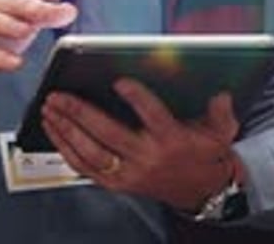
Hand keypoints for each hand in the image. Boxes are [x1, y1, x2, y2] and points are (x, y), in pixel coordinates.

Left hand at [42, 79, 240, 210]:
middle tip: (60, 95)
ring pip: (91, 152)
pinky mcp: (118, 183)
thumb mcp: (222, 132)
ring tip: (50, 109)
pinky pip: (86, 168)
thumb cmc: (206, 154)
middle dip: (80, 113)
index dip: (136, 98)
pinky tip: (55, 132)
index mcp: (172, 139)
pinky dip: (67, 150)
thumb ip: (221, 111)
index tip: (120, 81)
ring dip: (67, 130)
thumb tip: (220, 94)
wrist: (201, 192)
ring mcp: (130, 173)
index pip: (153, 116)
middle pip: (109, 134)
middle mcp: (148, 157)